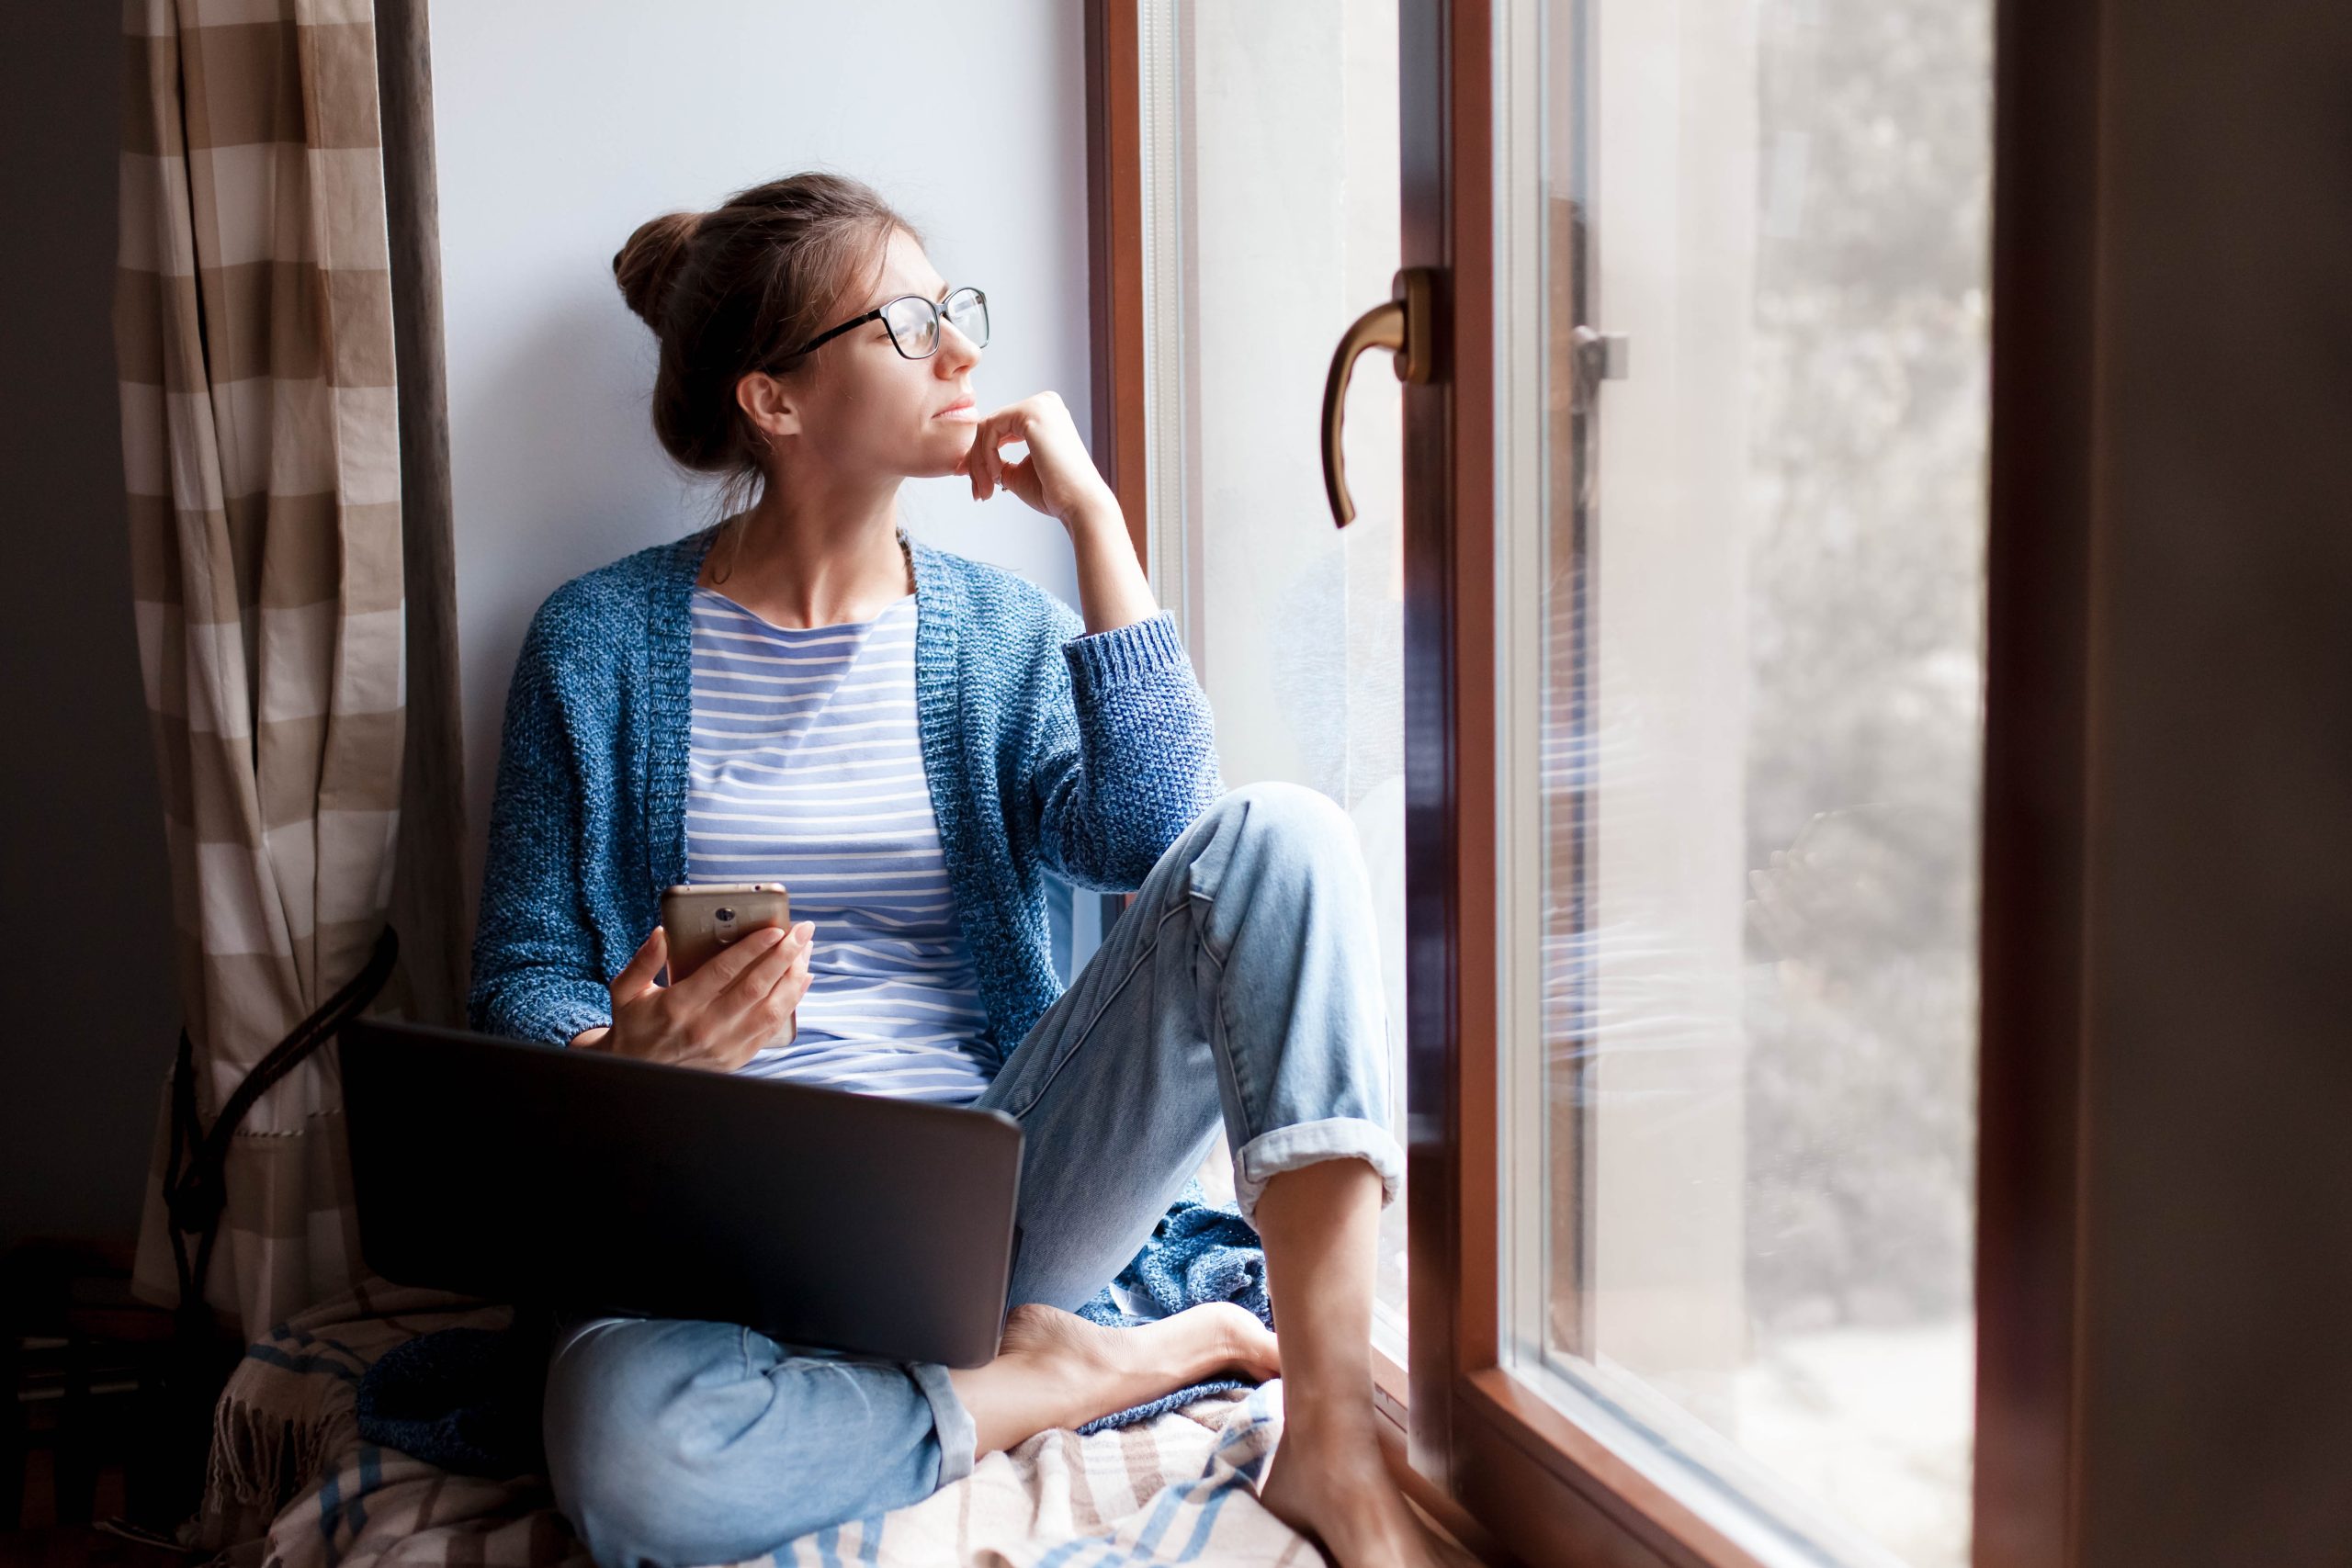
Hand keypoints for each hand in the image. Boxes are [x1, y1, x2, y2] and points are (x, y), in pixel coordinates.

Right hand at [591, 921, 813, 1072]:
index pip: (723, 971)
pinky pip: (771, 1028)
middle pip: (755, 987)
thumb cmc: (634, 1023)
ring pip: (771, 1009)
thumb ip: (643, 961)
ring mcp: (724, 1046)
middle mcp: (705, 1027)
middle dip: (784, 956)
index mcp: (679, 1005)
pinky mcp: (736, 1058)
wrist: (638, 1070)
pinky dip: (791, 1003)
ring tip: (806, 951)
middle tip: (803, 930)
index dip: (752, 948)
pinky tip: (802, 979)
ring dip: (793, 978)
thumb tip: (663, 933)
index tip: (774, 929)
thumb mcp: (626, 990)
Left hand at [951, 391, 1116, 525]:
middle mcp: (1044, 403)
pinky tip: (996, 475)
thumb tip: (969, 461)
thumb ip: (997, 460)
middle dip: (976, 461)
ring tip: (986, 490)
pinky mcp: (1030, 412)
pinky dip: (986, 455)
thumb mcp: (1018, 472)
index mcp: (1044, 415)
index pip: (1000, 428)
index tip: (975, 484)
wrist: (1079, 503)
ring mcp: (1039, 405)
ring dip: (979, 462)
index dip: (980, 456)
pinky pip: (991, 428)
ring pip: (987, 427)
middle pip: (991, 426)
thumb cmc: (1055, 493)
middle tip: (977, 491)